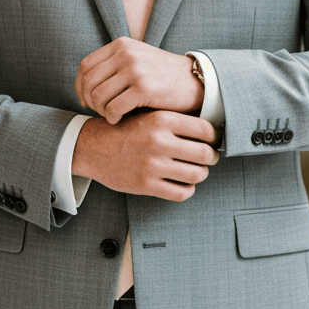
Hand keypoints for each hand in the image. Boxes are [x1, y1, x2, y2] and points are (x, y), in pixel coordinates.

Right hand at [72, 110, 218, 201]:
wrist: (93, 146)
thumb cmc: (125, 129)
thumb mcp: (148, 115)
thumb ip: (175, 120)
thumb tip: (210, 130)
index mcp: (161, 120)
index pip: (205, 129)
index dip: (215, 136)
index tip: (214, 140)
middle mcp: (158, 141)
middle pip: (205, 154)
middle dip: (212, 157)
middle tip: (209, 157)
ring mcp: (152, 165)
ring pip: (196, 175)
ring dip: (201, 174)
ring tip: (197, 170)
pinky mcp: (145, 185)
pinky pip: (181, 192)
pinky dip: (188, 189)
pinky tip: (182, 183)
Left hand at [75, 38, 204, 123]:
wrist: (194, 82)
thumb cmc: (161, 76)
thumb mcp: (136, 59)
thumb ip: (113, 65)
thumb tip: (83, 83)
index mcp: (121, 45)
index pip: (85, 65)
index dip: (80, 86)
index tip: (85, 100)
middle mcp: (126, 53)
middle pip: (89, 81)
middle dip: (89, 101)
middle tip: (98, 111)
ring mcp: (135, 69)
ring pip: (98, 95)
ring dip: (100, 110)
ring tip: (110, 115)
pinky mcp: (144, 88)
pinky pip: (114, 107)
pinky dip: (111, 118)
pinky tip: (118, 120)